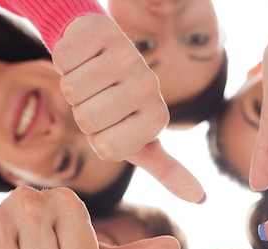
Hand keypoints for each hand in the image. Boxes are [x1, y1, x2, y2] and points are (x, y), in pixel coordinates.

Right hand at [53, 14, 204, 202]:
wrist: (101, 56)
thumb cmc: (118, 108)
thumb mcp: (143, 143)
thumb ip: (169, 171)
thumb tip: (203, 200)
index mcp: (157, 118)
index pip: (106, 148)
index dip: (97, 138)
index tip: (111, 124)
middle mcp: (149, 87)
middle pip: (88, 119)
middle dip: (82, 112)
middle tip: (98, 98)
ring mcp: (129, 56)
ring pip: (73, 89)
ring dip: (72, 85)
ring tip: (91, 78)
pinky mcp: (103, 29)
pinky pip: (64, 58)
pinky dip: (64, 59)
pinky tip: (83, 56)